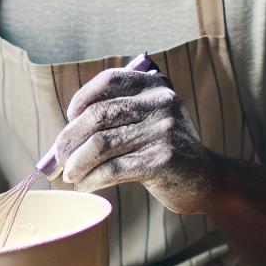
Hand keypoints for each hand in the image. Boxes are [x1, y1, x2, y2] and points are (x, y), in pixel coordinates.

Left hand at [45, 65, 220, 214]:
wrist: (206, 180)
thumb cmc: (164, 150)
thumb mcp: (148, 121)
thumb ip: (116, 116)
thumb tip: (63, 137)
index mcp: (154, 86)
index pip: (109, 81)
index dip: (82, 98)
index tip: (70, 118)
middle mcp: (160, 103)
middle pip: (98, 115)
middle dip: (70, 138)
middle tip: (60, 158)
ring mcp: (163, 131)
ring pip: (100, 144)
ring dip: (77, 163)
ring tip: (70, 175)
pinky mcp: (162, 160)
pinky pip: (112, 169)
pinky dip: (92, 179)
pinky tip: (86, 185)